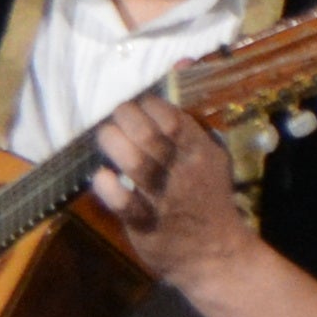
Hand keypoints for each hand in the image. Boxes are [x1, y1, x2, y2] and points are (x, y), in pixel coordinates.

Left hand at [87, 95, 267, 287]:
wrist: (216, 255)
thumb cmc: (205, 196)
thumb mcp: (207, 154)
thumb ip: (189, 114)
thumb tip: (182, 62)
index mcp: (201, 153)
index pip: (173, 119)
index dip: (147, 105)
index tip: (137, 106)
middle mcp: (183, 174)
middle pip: (150, 137)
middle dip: (125, 118)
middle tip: (116, 118)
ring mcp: (165, 200)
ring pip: (136, 164)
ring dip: (113, 144)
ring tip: (106, 136)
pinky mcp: (146, 226)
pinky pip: (123, 203)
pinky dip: (107, 186)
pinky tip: (101, 176)